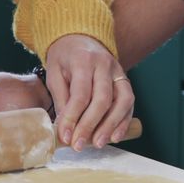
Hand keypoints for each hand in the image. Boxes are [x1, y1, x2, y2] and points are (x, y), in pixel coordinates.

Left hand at [45, 34, 133, 150]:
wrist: (81, 37)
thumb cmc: (65, 58)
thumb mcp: (54, 73)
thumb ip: (60, 98)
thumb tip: (64, 127)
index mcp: (83, 60)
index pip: (80, 94)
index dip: (73, 118)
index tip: (65, 136)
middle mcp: (105, 65)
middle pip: (102, 99)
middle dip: (90, 125)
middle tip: (79, 145)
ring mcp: (118, 72)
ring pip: (122, 101)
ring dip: (111, 126)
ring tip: (98, 143)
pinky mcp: (125, 81)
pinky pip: (129, 103)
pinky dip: (123, 121)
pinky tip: (115, 137)